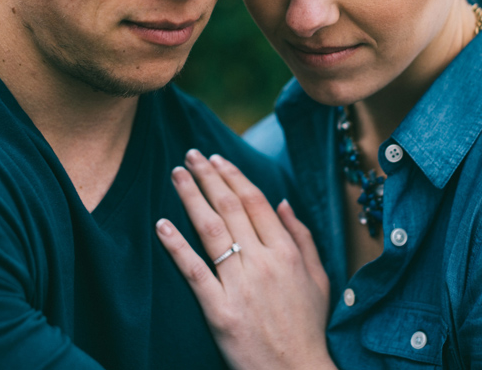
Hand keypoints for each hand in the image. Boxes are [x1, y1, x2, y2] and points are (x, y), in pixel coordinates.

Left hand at [155, 149, 334, 369]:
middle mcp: (264, 262)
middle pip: (230, 208)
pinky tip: (162, 225)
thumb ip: (302, 236)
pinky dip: (177, 246)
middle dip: (208, 177)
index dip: (233, 176)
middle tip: (190, 154)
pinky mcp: (220, 311)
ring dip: (191, 197)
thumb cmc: (308, 327)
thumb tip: (282, 201)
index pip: (255, 202)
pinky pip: (194, 271)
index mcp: (287, 252)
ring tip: (176, 174)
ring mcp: (240, 286)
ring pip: (211, 231)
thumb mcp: (319, 278)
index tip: (216, 159)